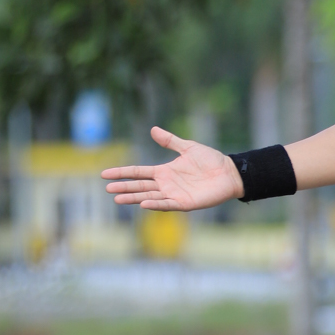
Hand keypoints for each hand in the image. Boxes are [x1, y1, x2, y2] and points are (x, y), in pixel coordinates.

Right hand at [101, 127, 243, 209]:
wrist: (229, 172)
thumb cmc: (211, 160)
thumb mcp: (188, 147)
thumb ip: (170, 141)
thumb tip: (152, 130)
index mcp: (164, 172)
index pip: (138, 172)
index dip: (122, 172)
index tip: (104, 174)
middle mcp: (166, 184)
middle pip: (140, 186)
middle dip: (124, 187)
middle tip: (107, 189)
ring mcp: (174, 194)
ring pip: (149, 197)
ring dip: (134, 198)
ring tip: (118, 199)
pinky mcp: (185, 203)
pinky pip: (167, 204)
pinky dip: (155, 204)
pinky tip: (143, 203)